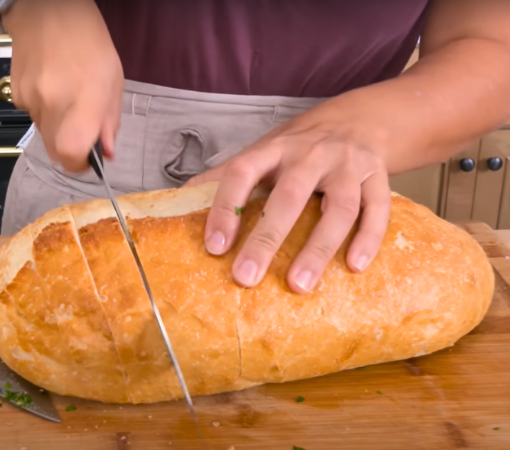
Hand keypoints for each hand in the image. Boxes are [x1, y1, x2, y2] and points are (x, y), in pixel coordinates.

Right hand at [3, 0, 122, 171]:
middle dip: (72, 151)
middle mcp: (53, 103)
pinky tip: (53, 89)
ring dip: (59, 128)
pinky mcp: (16, 95)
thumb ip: (109, 122)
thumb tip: (105, 152)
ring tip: (69, 99)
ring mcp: (31, 99)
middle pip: (56, 153)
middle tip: (84, 133)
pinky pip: (33, 118)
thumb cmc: (87, 41)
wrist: (47, 10)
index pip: (71, 153)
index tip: (90, 160)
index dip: (80, 164)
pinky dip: (45, 112)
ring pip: (45, 135)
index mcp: (83, 100)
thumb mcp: (114, 83)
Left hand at [185, 105, 391, 293]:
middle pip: (289, 196)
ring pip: (339, 207)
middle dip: (267, 238)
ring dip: (319, 248)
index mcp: (274, 148)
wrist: (357, 121)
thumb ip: (225, 177)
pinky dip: (369, 238)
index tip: (214, 247)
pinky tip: (354, 266)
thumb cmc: (298, 147)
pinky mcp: (378, 177)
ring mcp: (348, 165)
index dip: (225, 207)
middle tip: (246, 277)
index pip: (243, 171)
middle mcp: (311, 154)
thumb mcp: (262, 152)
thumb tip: (180, 200)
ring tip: (300, 285)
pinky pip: (378, 209)